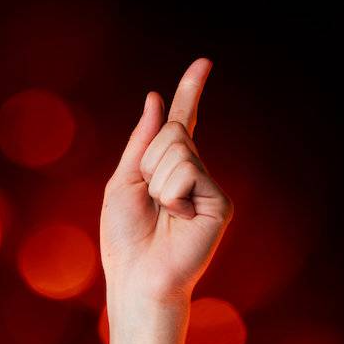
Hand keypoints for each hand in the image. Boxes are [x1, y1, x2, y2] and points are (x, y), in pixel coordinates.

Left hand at [100, 58, 233, 310]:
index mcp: (169, 169)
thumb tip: (155, 98)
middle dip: (149, 161)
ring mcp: (209, 187)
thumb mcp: (123, 183)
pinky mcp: (220, 203)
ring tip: (162, 214)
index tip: (203, 63)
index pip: (183, 123)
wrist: (136, 280)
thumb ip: (140, 142)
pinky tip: (177, 221)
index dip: (191, 92)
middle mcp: (193, 173)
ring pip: (179, 149)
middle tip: (149, 201)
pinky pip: (187, 173)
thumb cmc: (125, 241)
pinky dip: (172, 195)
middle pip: (173, 132)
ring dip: (158, 181)